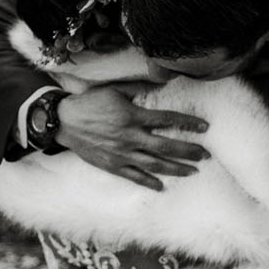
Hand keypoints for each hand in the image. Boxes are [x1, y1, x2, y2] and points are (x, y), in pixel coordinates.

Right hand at [55, 84, 208, 190]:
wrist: (63, 121)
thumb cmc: (90, 103)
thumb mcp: (115, 90)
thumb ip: (139, 89)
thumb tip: (161, 83)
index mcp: (133, 116)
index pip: (168, 119)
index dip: (188, 123)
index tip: (205, 126)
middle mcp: (130, 137)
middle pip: (167, 146)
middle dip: (189, 151)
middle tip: (205, 155)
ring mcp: (122, 154)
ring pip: (155, 164)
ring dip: (176, 169)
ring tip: (192, 171)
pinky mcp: (112, 165)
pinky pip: (134, 176)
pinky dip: (149, 182)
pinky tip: (161, 186)